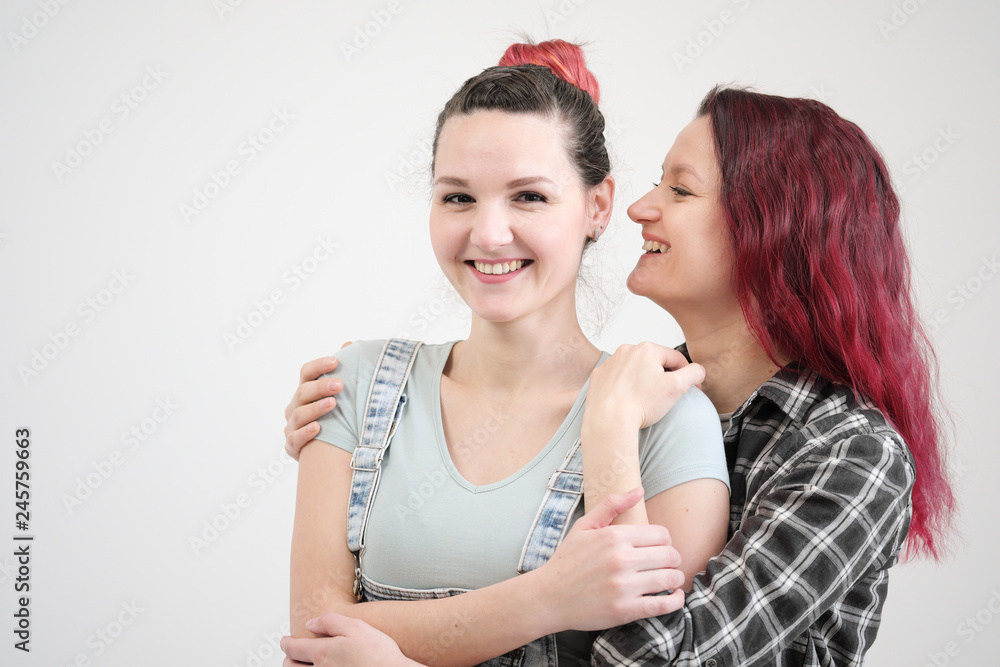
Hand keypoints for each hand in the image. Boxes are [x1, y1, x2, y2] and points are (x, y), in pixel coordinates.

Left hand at [281, 613, 418, 665]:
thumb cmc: (379, 656)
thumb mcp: (356, 628)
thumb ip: (330, 622)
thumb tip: (311, 622)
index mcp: (323, 653)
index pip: (294, 648)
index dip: (286, 643)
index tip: (284, 640)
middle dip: (288, 659)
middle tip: (291, 654)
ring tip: (301, 665)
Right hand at [284, 343, 351, 458]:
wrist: (323, 451)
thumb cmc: (332, 418)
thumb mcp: (337, 395)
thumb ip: (343, 372)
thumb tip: (350, 344)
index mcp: (305, 391)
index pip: (306, 373)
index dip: (319, 366)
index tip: (335, 361)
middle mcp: (295, 406)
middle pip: (303, 392)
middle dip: (321, 387)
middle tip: (340, 384)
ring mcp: (291, 426)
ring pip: (298, 414)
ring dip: (316, 408)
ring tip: (333, 404)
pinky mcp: (292, 445)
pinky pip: (295, 439)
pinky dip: (305, 433)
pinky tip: (318, 428)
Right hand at [538, 487, 685, 630]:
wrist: (548, 596)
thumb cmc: (567, 560)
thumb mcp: (584, 526)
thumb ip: (612, 504)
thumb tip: (639, 490)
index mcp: (614, 536)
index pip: (661, 534)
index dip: (665, 540)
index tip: (660, 547)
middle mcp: (621, 559)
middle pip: (669, 555)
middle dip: (673, 559)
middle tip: (668, 563)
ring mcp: (624, 586)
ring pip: (670, 578)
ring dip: (676, 578)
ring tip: (671, 579)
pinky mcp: (625, 610)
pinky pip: (663, 605)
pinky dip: (675, 600)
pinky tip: (674, 596)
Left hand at [587, 342, 704, 428]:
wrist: (609, 420)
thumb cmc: (641, 404)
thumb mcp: (676, 387)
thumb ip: (693, 374)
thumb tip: (698, 370)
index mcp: (647, 350)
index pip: (676, 358)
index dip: (687, 374)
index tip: (691, 388)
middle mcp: (626, 351)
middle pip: (654, 362)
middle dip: (663, 377)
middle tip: (665, 397)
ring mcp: (610, 363)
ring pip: (634, 369)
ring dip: (643, 380)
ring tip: (645, 399)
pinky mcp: (598, 376)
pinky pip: (617, 378)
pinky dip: (624, 386)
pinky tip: (628, 399)